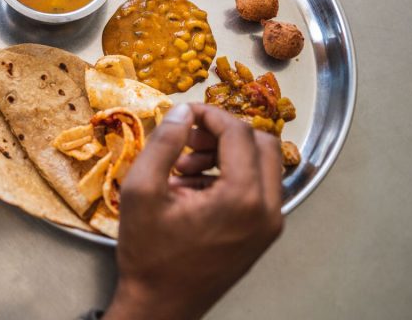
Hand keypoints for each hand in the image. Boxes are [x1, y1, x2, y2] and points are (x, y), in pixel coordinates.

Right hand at [105, 103, 283, 319]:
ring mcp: (269, 225)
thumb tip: (182, 111)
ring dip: (226, 156)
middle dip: (224, 134)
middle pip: (262, 144)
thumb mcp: (142, 191)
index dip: (210, 115)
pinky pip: (257, 190)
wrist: (160, 306)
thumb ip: (164, 144)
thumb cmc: (150, 254)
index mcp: (242, 198)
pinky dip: (230, 178)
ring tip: (184, 169)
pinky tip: (191, 191)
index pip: (239, 132)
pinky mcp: (262, 235)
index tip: (184, 114)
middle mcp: (267, 210)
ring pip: (262, 167)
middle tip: (188, 142)